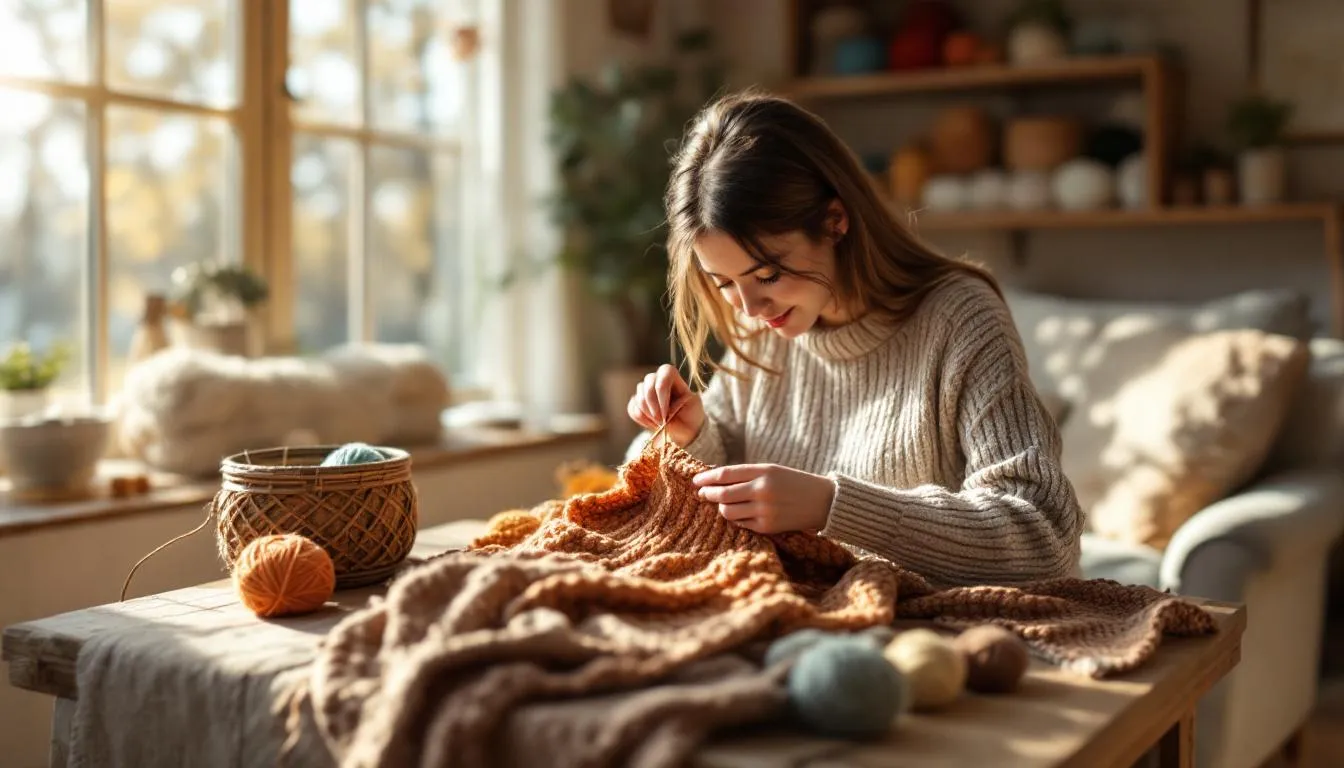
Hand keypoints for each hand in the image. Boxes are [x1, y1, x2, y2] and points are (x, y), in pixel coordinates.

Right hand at [626, 364, 705, 447]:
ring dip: (648, 414)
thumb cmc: (690, 417)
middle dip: (653, 406)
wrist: (683, 428)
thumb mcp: (691, 411)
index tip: (666, 412)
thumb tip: (658, 414)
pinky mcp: (636, 401)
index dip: (662, 391)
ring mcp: (645, 390)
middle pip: (648, 383)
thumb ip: (676, 411)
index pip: (665, 371)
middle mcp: (658, 380)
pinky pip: (632, 408)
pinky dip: (641, 419)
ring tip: (660, 423)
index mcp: (674, 378)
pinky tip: (653, 424)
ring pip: (638, 397)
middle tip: (661, 421)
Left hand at [692, 464, 836, 534]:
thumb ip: (746, 474)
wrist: (822, 502)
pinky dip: (737, 518)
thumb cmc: (793, 483)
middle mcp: (762, 490)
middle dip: (708, 493)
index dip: (707, 477)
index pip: (726, 474)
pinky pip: (741, 524)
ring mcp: (764, 510)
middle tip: (702, 493)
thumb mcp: (772, 470)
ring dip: (722, 507)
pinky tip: (741, 513)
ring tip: (725, 503)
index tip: (696, 480)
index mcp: (763, 472)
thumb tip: (714, 479)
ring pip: (727, 511)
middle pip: (722, 494)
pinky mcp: (767, 527)